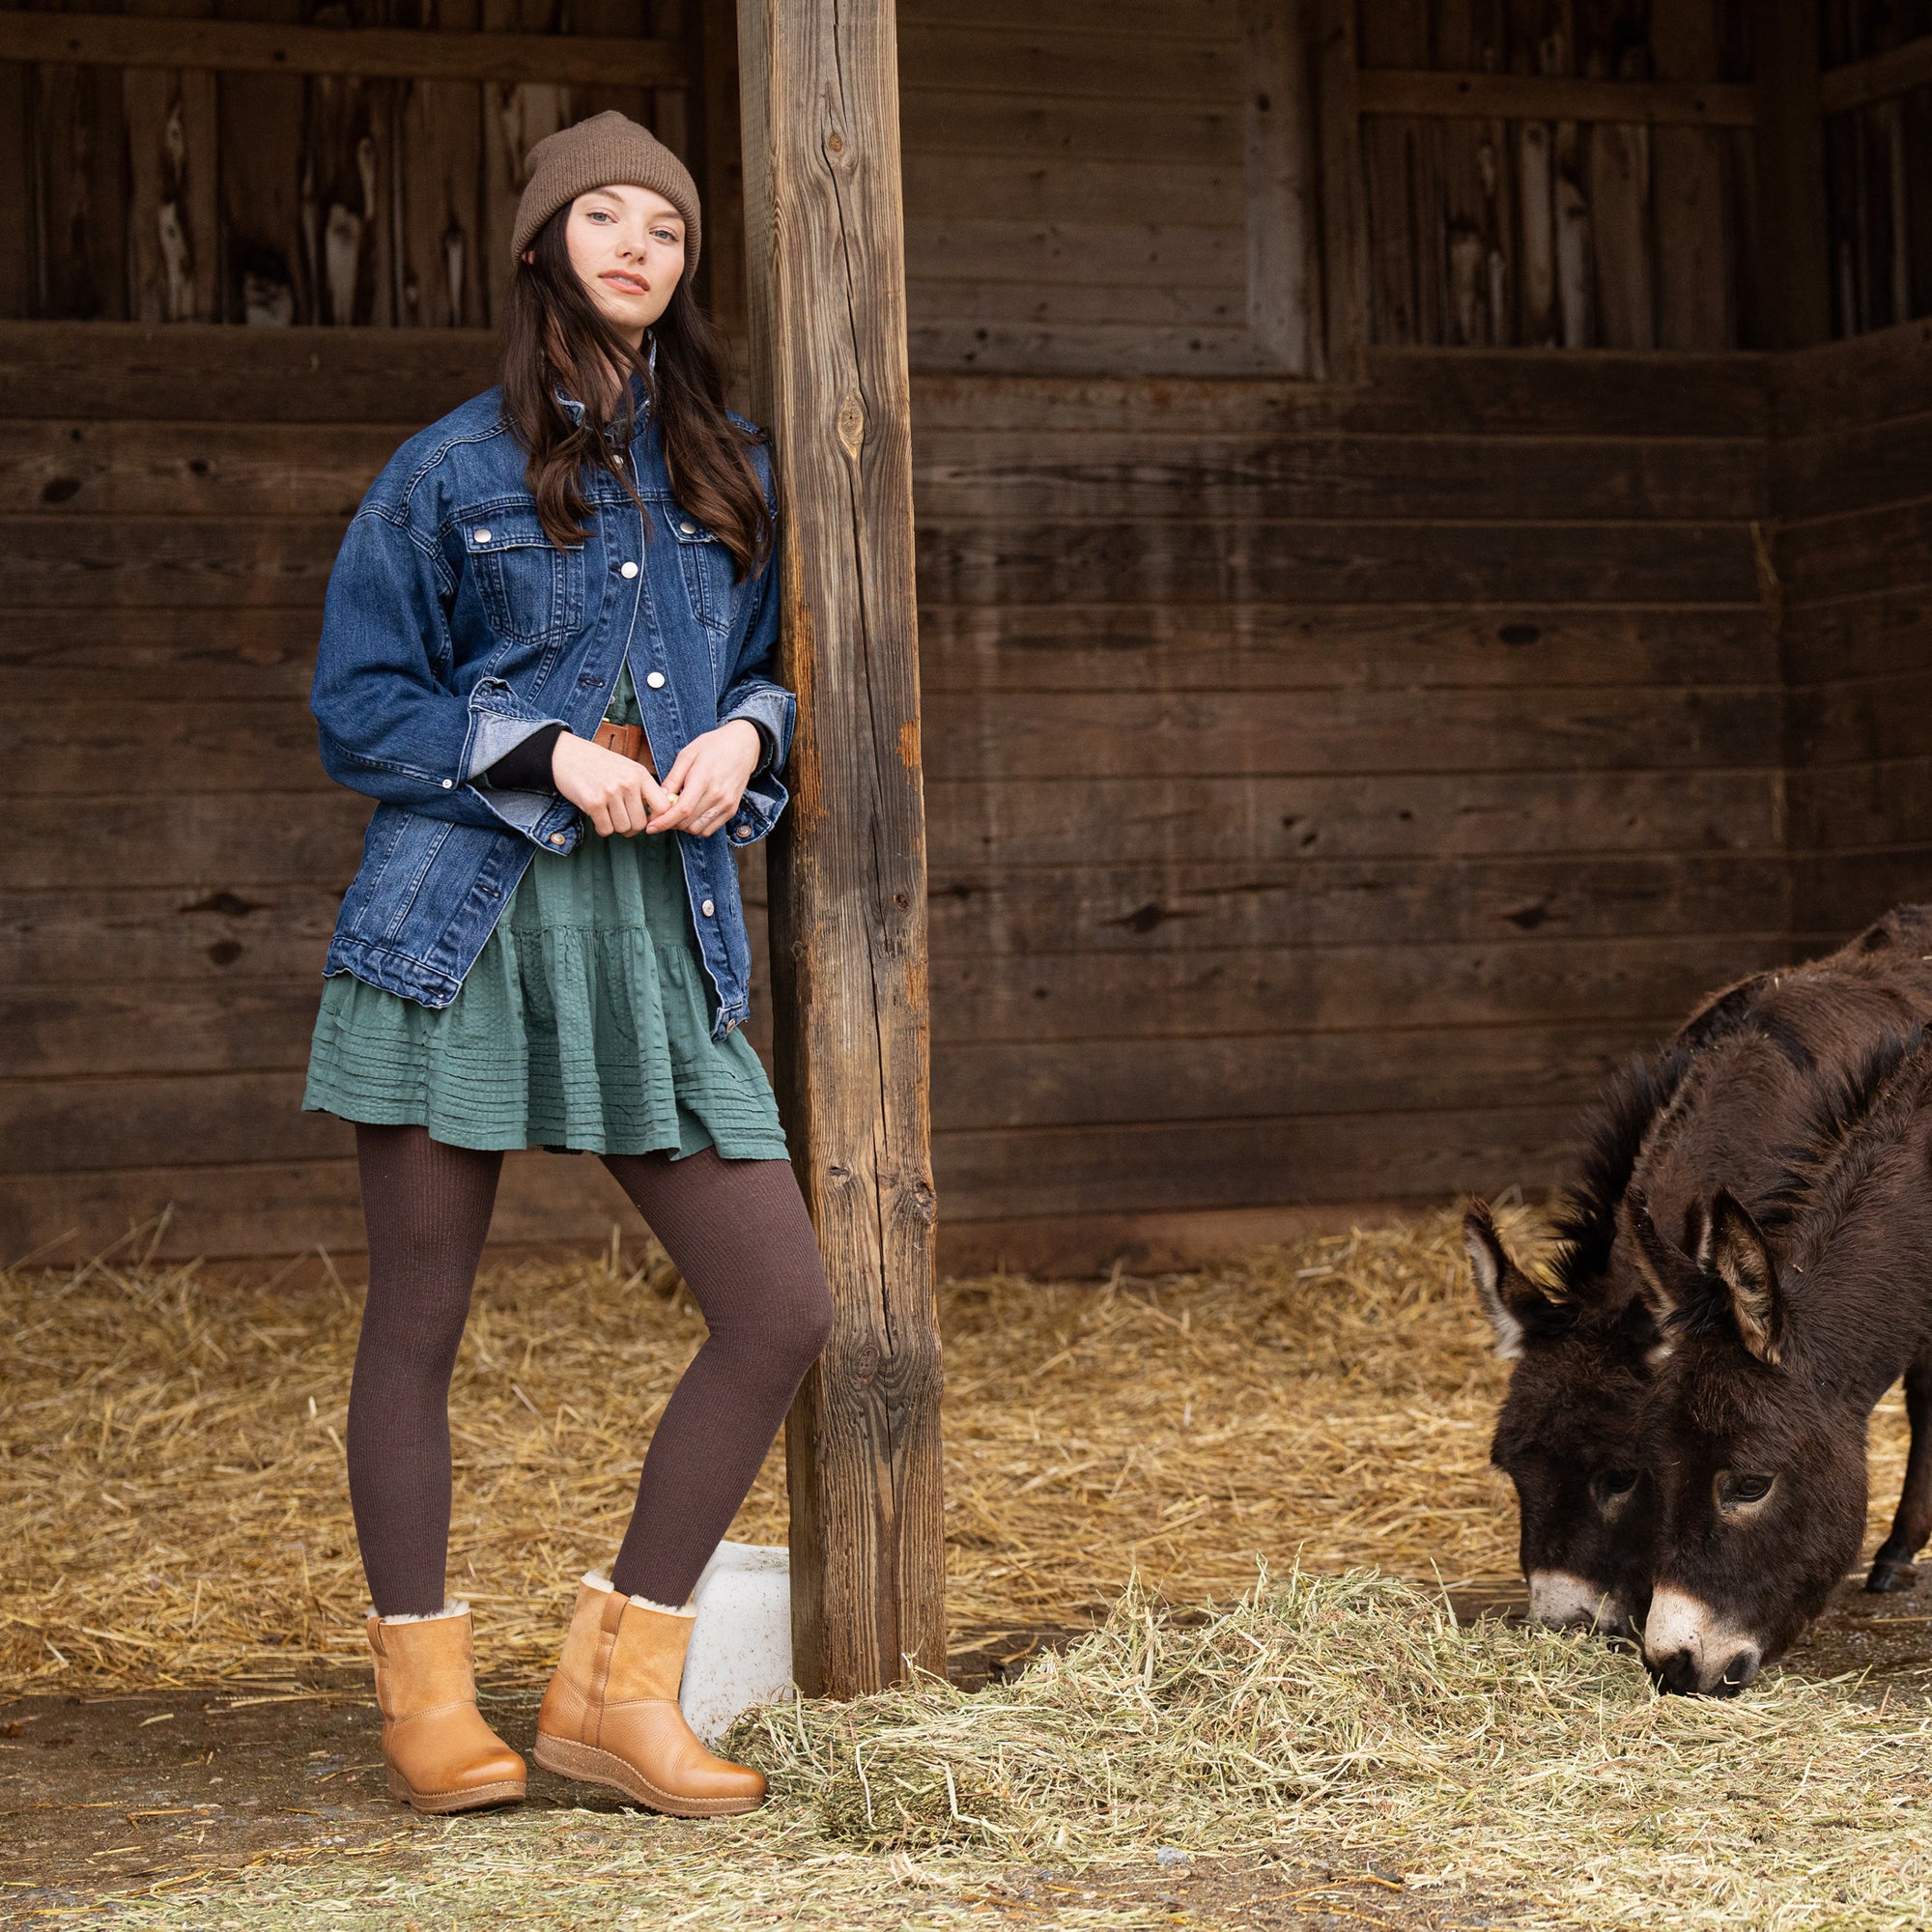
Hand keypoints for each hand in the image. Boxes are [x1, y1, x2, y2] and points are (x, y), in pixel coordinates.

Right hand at [550, 731, 674, 836]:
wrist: (566, 755)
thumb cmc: (598, 764)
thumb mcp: (626, 768)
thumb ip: (642, 788)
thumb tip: (661, 813)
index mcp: (639, 774)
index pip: (663, 806)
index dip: (657, 818)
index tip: (648, 819)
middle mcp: (627, 783)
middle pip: (641, 823)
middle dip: (632, 827)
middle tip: (622, 819)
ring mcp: (610, 793)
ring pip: (623, 828)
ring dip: (615, 827)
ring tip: (608, 815)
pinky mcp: (593, 803)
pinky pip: (606, 829)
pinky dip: (602, 828)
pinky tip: (598, 817)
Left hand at [646, 719, 761, 837]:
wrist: (742, 746)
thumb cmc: (712, 746)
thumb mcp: (687, 755)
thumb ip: (673, 779)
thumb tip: (659, 799)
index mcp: (703, 779)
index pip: (682, 810)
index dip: (664, 822)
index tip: (651, 826)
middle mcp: (717, 795)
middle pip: (687, 822)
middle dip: (669, 824)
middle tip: (659, 817)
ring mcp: (726, 804)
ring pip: (697, 829)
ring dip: (682, 827)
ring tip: (675, 814)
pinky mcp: (731, 810)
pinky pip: (709, 830)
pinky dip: (696, 827)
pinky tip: (690, 815)